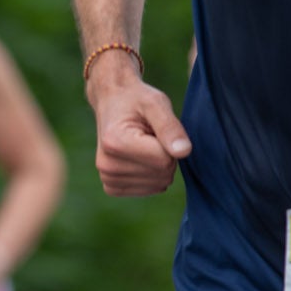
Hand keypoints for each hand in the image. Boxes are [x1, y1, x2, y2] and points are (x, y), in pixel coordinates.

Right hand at [88, 60, 189, 196]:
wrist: (111, 102)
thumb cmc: (136, 100)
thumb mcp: (156, 103)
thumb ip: (170, 127)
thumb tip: (184, 152)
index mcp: (115, 143)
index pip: (164, 160)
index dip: (170, 143)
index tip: (154, 128)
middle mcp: (107, 165)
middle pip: (163, 175)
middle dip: (166, 155)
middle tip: (149, 135)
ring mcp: (108, 178)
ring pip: (159, 184)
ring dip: (159, 165)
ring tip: (143, 144)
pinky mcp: (112, 187)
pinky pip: (151, 190)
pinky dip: (153, 175)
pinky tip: (139, 157)